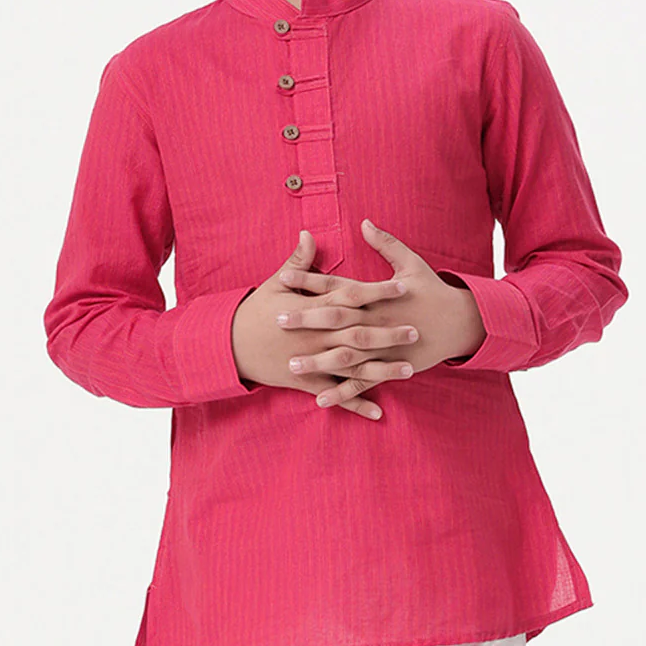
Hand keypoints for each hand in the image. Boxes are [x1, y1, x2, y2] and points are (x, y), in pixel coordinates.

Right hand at [231, 230, 419, 419]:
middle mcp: (317, 336)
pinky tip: (379, 412)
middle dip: (388, 332)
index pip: (353, 296)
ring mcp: (313, 361)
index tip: (403, 287)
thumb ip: (299, 261)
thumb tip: (309, 233)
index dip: (379, 291)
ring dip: (382, 369)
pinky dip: (356, 403)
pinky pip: (335, 394)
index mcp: (314, 309)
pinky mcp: (307, 382)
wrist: (229, 345)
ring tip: (409, 370)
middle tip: (415, 330)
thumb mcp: (275, 283)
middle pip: (359, 333)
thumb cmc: (255, 312)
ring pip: (353, 366)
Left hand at [276, 218, 486, 411]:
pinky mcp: (390, 367)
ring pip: (346, 355)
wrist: (462, 322)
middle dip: (306, 320)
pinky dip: (342, 393)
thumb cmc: (433, 290)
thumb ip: (386, 244)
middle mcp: (378, 320)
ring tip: (292, 365)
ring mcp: (384, 347)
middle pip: (336, 320)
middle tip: (278, 320)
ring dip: (319, 361)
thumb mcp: (412, 263)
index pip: (337, 286)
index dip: (310, 281)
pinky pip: (363, 382)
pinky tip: (319, 400)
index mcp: (377, 295)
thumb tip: (365, 222)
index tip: (283, 279)